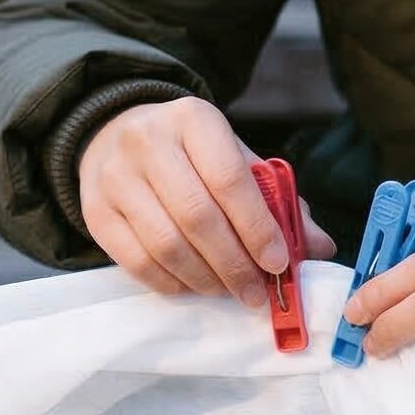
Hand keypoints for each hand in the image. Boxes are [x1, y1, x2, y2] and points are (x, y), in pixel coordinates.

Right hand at [79, 95, 335, 306]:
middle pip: (197, 217)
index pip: (229, 179)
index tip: (279, 264)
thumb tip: (319, 248)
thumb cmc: (191, 153)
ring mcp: (115, 177)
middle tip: (256, 294)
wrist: (115, 134)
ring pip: (165, 244)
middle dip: (233, 265)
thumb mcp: (235, 157)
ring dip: (204, 279)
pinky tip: (193, 286)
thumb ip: (278, 200)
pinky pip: (136, 261)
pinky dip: (170, 283)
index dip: (257, 227)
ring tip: (227, 291)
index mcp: (194, 119)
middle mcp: (148, 141)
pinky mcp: (95, 211)